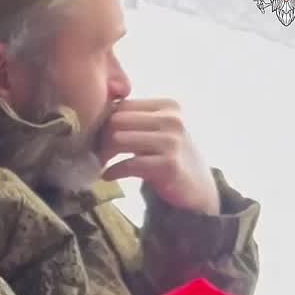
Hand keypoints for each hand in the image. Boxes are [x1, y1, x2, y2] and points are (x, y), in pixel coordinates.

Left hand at [99, 98, 219, 215]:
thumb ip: (134, 118)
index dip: (104, 122)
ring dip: (104, 154)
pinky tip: (108, 175)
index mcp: (168, 106)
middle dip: (101, 137)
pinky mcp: (168, 165)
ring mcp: (172, 142)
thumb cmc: (169, 156)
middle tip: (98, 152)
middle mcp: (172, 120)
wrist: (197, 188)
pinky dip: (113, 171)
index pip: (121, 106)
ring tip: (103, 162)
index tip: (98, 138)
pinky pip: (128, 164)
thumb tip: (97, 111)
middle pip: (116, 120)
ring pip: (118, 139)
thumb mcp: (157, 130)